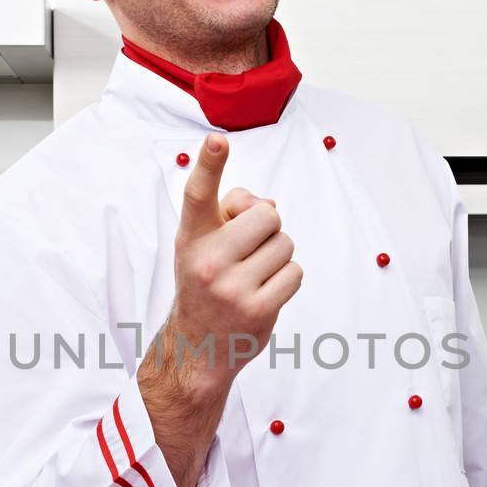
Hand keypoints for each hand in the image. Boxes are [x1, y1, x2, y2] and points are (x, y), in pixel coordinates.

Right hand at [160, 133, 301, 395]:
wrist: (198, 346)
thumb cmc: (207, 283)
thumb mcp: (205, 244)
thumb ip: (232, 214)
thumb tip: (269, 205)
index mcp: (191, 238)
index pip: (199, 193)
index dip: (209, 164)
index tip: (218, 140)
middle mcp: (207, 261)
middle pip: (267, 216)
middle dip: (267, 228)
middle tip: (249, 250)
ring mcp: (232, 287)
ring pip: (285, 244)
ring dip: (277, 256)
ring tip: (254, 275)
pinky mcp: (257, 309)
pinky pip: (295, 273)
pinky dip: (287, 279)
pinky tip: (265, 292)